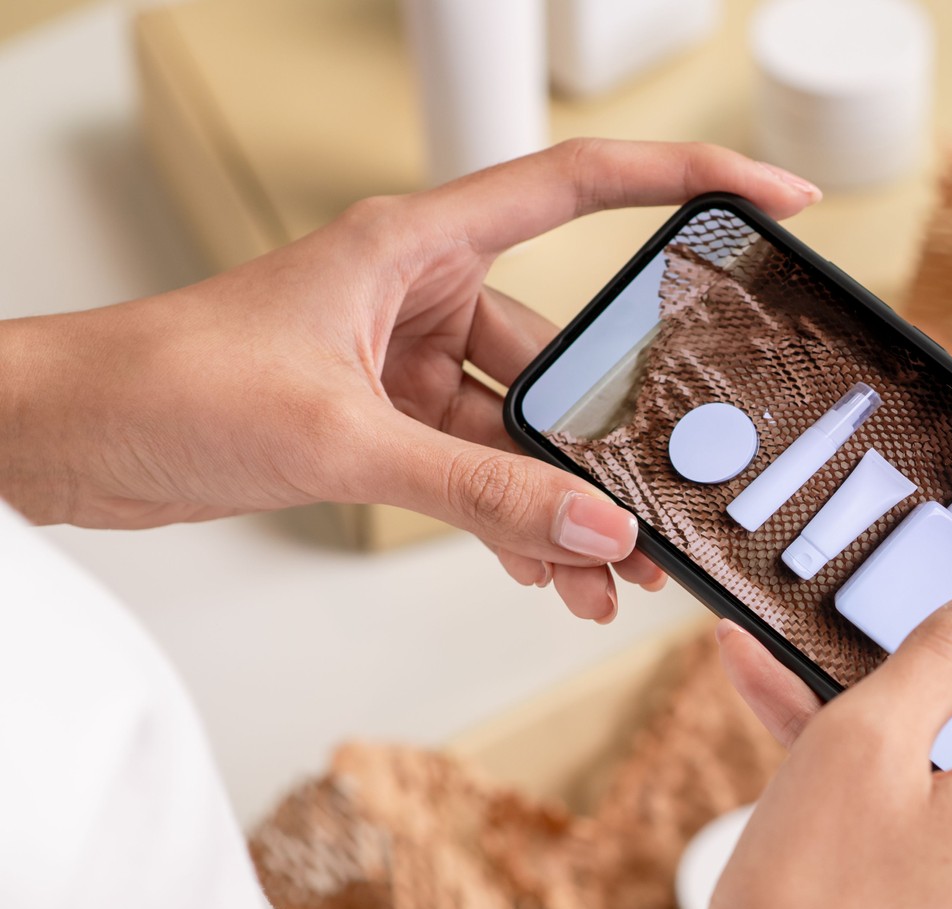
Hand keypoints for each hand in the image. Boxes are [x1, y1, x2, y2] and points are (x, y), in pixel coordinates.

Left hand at [0, 139, 819, 620]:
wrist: (64, 441)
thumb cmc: (160, 384)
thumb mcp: (341, 442)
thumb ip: (478, 491)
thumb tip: (594, 532)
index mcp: (418, 245)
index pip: (581, 188)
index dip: (687, 180)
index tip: (772, 198)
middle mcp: (422, 294)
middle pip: (568, 352)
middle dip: (618, 440)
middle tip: (674, 502)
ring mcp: (407, 361)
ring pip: (528, 430)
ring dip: (566, 504)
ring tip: (610, 575)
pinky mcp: (387, 420)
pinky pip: (485, 468)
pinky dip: (517, 521)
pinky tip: (548, 574)